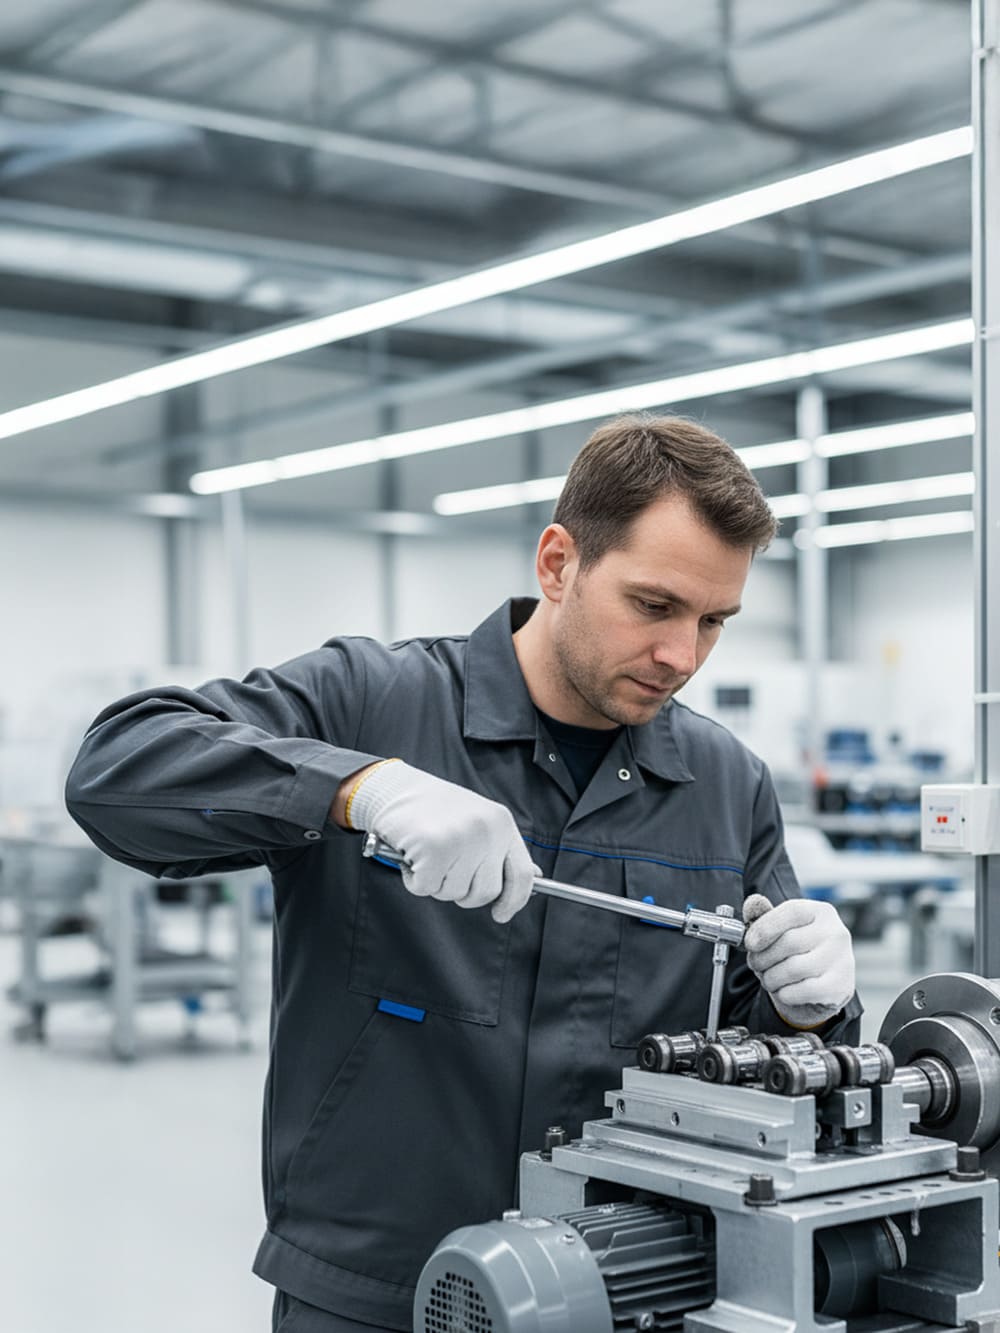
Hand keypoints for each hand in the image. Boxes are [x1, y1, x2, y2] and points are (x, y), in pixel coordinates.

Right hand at [345, 761, 535, 922]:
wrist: (395, 788)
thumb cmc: (434, 809)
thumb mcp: (478, 821)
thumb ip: (501, 850)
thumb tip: (533, 876)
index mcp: (502, 823)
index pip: (521, 874)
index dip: (514, 901)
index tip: (501, 914)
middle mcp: (487, 830)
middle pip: (485, 892)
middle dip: (462, 889)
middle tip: (444, 866)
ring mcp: (461, 839)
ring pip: (453, 893)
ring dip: (435, 882)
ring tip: (427, 854)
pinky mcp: (434, 848)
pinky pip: (426, 888)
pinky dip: (414, 880)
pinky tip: (412, 855)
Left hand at [742, 895, 854, 1027]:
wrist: (823, 985)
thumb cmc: (800, 952)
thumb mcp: (783, 930)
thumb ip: (765, 916)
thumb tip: (752, 905)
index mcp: (822, 912)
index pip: (792, 912)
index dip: (765, 927)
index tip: (750, 943)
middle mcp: (836, 933)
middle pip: (789, 942)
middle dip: (763, 957)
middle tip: (755, 964)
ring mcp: (842, 960)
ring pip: (794, 969)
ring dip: (771, 978)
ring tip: (768, 978)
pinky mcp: (840, 987)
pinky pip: (803, 991)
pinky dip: (785, 994)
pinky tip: (783, 991)